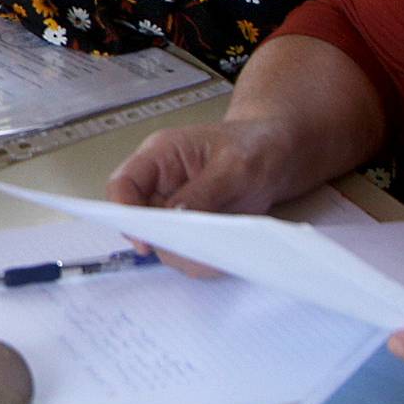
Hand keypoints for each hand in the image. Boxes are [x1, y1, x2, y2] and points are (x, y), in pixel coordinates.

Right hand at [105, 120, 305, 277]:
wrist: (281, 154)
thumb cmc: (257, 145)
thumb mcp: (234, 165)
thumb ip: (203, 192)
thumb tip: (175, 218)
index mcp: (160, 156)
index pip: (123, 185)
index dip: (125, 213)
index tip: (145, 238)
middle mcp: (161, 184)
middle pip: (139, 221)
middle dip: (163, 240)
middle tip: (194, 250)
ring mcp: (175, 208)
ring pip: (162, 243)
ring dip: (186, 253)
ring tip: (219, 250)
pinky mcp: (193, 228)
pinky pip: (186, 251)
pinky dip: (203, 258)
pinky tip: (225, 252)